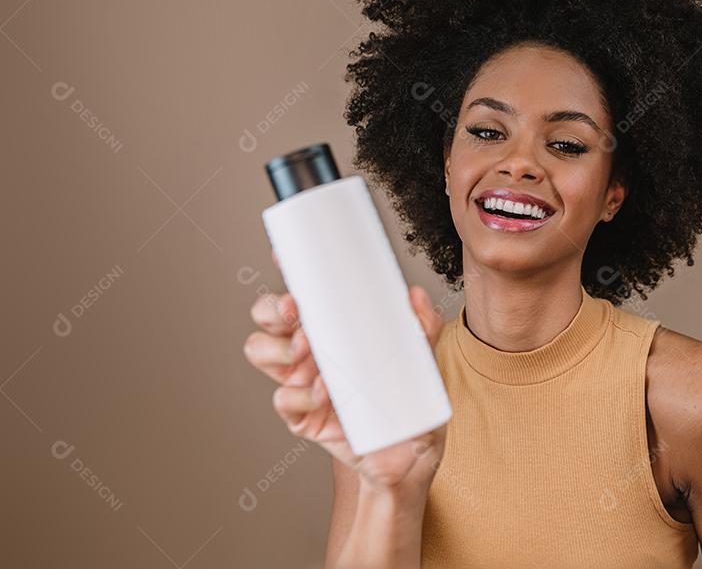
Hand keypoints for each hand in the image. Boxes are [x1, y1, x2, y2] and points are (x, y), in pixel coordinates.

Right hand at [244, 255, 448, 493]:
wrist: (409, 459)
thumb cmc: (411, 406)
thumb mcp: (423, 363)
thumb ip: (422, 329)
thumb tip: (415, 296)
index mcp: (333, 331)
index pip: (304, 296)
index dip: (287, 274)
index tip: (284, 257)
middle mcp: (310, 351)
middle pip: (267, 319)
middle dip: (271, 309)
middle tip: (295, 312)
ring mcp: (301, 383)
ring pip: (261, 352)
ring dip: (279, 349)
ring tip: (309, 354)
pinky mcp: (302, 418)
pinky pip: (283, 399)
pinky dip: (300, 394)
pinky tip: (323, 392)